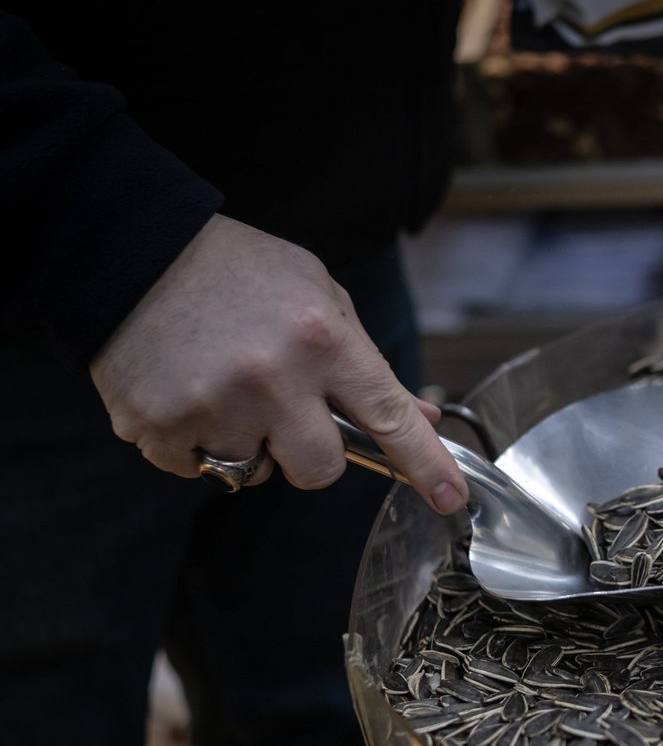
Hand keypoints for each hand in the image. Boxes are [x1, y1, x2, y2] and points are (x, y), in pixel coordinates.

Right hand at [89, 215, 467, 513]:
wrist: (130, 248)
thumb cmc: (238, 273)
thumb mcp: (320, 297)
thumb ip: (368, 363)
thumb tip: (421, 418)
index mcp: (321, 338)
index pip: (388, 417)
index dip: (425, 463)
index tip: (450, 498)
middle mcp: (271, 378)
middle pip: (322, 470)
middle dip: (311, 453)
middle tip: (285, 409)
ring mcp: (212, 406)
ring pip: (256, 473)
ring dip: (248, 444)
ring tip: (225, 387)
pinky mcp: (159, 426)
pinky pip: (198, 471)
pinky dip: (195, 444)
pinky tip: (186, 392)